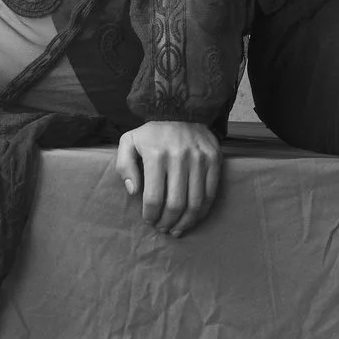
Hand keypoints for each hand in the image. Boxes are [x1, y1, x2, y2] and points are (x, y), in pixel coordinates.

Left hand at [115, 119, 224, 236]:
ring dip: (185, 222)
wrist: (182, 109)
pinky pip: (211, 193)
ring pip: (195, 202)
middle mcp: (179, 157)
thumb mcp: (128, 142)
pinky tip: (193, 218)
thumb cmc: (152, 133)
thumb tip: (134, 191)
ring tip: (177, 229)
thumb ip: (124, 166)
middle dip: (167, 222)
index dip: (151, 215)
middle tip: (163, 228)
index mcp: (156, 155)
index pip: (153, 197)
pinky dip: (203, 211)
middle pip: (175, 204)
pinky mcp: (214, 159)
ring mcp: (200, 159)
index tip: (149, 221)